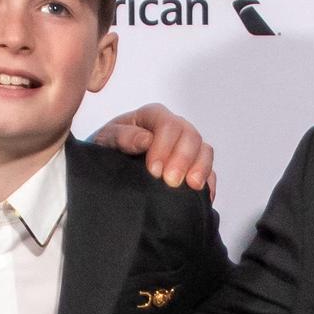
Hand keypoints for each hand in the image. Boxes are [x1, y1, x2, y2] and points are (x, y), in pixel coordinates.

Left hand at [92, 103, 214, 192]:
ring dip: (200, 169)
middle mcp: (174, 128)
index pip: (168, 124)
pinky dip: (209, 183)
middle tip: (171, 182)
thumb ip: (122, 136)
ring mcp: (185, 147)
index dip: (165, 147)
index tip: (154, 171)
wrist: (107, 170)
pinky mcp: (192, 167)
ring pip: (204, 151)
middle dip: (183, 159)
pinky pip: (209, 171)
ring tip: (192, 187)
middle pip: (191, 136)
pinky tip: (202, 197)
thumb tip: (145, 140)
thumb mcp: (105, 140)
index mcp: (152, 116)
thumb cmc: (106, 150)